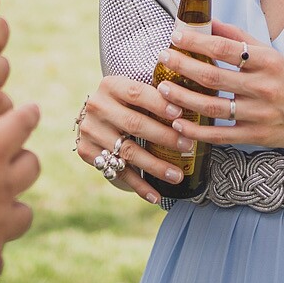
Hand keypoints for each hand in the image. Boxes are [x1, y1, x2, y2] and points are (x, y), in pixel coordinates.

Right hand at [73, 74, 192, 206]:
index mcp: (111, 85)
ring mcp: (90, 131)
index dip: (158, 103)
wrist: (94, 116)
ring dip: (155, 166)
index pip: (136, 93)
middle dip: (163, 136)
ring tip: (177, 175)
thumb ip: (158, 94)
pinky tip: (155, 196)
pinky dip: (138, 186)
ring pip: (127, 152)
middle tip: (187, 145)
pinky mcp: (87, 152)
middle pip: (134, 123)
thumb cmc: (126, 103)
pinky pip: (117, 172)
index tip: (179, 114)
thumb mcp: (136, 91)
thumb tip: (196, 101)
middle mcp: (97, 107)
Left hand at [157, 21, 283, 157]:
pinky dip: (197, 131)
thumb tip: (210, 21)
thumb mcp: (275, 54)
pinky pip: (220, 135)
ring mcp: (260, 114)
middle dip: (183, 66)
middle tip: (163, 58)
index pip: (226, 48)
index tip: (176, 35)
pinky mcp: (257, 136)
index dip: (198, 41)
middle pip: (214, 76)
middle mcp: (264, 87)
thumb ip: (241, 38)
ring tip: (163, 89)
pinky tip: (179, 123)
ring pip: (212, 107)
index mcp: (269, 61)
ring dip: (183, 98)